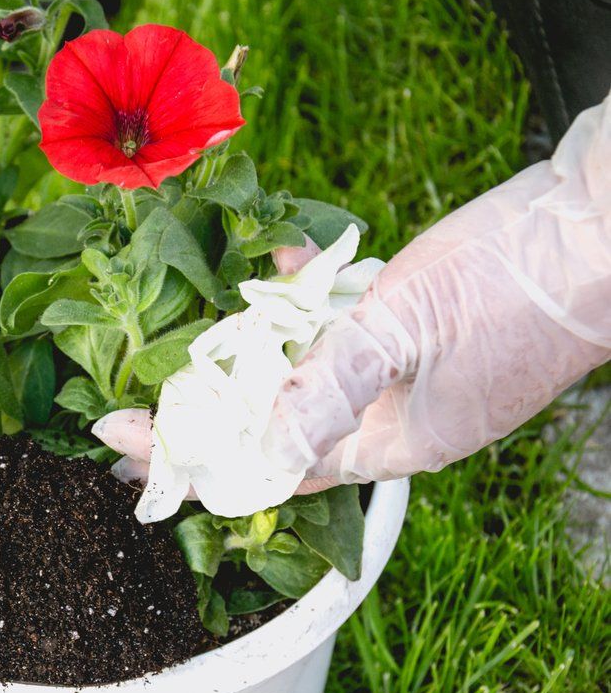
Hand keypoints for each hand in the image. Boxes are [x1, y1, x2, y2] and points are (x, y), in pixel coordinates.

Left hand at [97, 92, 609, 499]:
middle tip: (136, 412)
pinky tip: (279, 269)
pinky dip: (307, 308)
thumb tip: (265, 453)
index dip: (200, 463)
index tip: (129, 451)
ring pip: (309, 376)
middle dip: (208, 419)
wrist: (606, 223)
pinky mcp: (425, 327)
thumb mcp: (403, 331)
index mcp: (398, 444)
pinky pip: (345, 331)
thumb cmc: (514, 282)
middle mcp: (400, 420)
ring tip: (183, 352)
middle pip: (282, 428)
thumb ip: (329, 387)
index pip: (275, 469)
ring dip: (251, 361)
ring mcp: (415, 374)